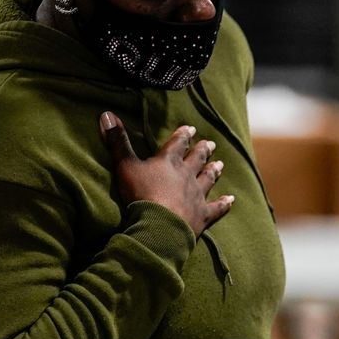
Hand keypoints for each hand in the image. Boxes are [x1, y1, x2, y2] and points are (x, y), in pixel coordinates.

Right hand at [101, 113, 232, 235]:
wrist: (160, 224)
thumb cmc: (140, 194)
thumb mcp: (124, 165)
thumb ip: (117, 141)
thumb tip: (106, 114)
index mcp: (168, 162)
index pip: (178, 144)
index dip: (183, 135)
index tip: (190, 128)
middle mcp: (186, 175)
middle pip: (197, 159)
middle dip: (202, 150)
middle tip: (211, 143)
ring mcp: (197, 195)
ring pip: (208, 179)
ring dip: (213, 171)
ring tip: (220, 164)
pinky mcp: (203, 215)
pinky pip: (217, 207)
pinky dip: (224, 203)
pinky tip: (231, 199)